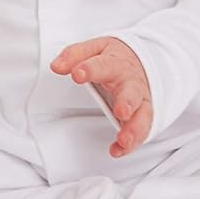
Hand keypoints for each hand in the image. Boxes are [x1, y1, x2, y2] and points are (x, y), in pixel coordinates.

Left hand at [49, 36, 152, 157]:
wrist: (141, 59)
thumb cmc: (113, 58)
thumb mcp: (94, 49)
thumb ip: (74, 56)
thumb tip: (56, 66)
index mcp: (115, 62)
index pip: (103, 64)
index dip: (90, 69)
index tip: (77, 74)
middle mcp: (130, 82)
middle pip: (132, 92)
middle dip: (128, 102)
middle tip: (121, 111)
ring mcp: (139, 99)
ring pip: (143, 114)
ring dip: (134, 128)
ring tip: (124, 139)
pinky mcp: (143, 114)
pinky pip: (142, 130)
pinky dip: (133, 143)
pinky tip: (118, 150)